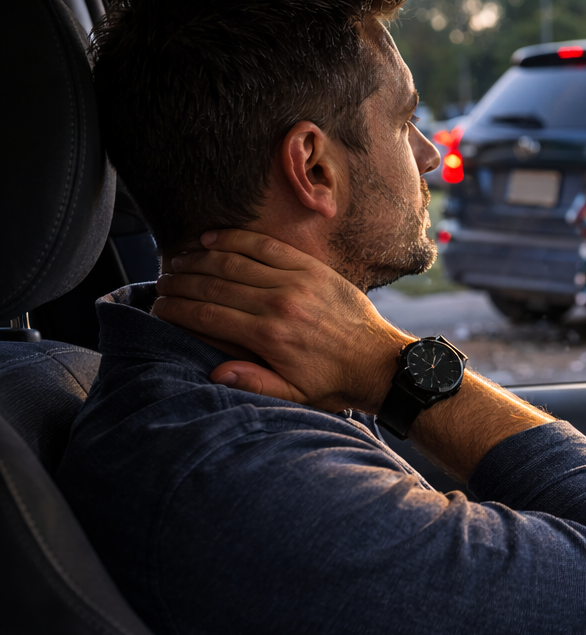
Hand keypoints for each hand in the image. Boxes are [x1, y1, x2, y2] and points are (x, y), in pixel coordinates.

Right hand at [152, 229, 410, 412]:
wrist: (378, 361)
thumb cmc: (333, 382)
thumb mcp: (294, 395)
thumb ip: (253, 383)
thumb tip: (215, 373)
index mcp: (269, 337)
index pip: (207, 315)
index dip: (176, 309)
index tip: (157, 306)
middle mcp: (279, 304)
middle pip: (214, 284)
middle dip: (180, 282)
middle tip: (161, 283)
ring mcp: (296, 281)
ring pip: (235, 261)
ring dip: (200, 257)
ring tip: (178, 260)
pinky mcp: (312, 267)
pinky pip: (266, 246)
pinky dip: (235, 239)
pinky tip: (212, 239)